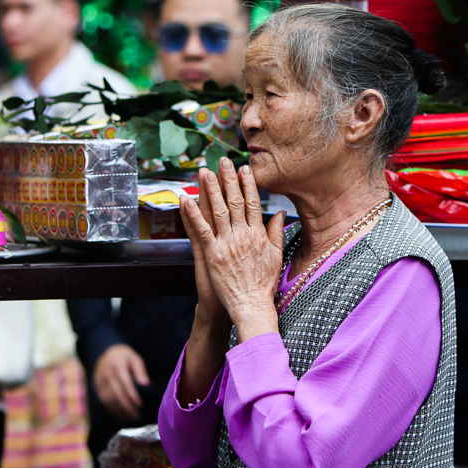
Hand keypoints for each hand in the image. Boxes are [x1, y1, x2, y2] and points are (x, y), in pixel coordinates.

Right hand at [93, 344, 149, 420]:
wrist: (106, 353)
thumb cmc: (124, 357)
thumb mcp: (134, 358)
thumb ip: (140, 371)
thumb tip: (146, 384)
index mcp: (117, 365)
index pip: (125, 383)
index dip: (132, 395)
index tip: (140, 405)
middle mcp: (106, 373)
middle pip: (116, 394)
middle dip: (127, 407)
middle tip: (137, 415)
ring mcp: (100, 381)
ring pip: (109, 400)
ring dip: (120, 411)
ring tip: (132, 417)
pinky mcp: (97, 387)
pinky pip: (104, 401)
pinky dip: (113, 410)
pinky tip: (122, 415)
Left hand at [180, 159, 285, 342]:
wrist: (251, 306)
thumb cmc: (263, 284)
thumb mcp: (276, 256)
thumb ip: (276, 233)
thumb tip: (281, 213)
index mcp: (258, 235)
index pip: (254, 203)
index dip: (248, 184)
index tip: (244, 169)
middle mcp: (243, 235)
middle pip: (236, 201)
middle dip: (229, 179)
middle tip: (223, 161)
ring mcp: (227, 244)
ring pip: (218, 210)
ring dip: (211, 189)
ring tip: (204, 172)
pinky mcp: (212, 254)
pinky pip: (201, 229)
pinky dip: (193, 213)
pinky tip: (186, 199)